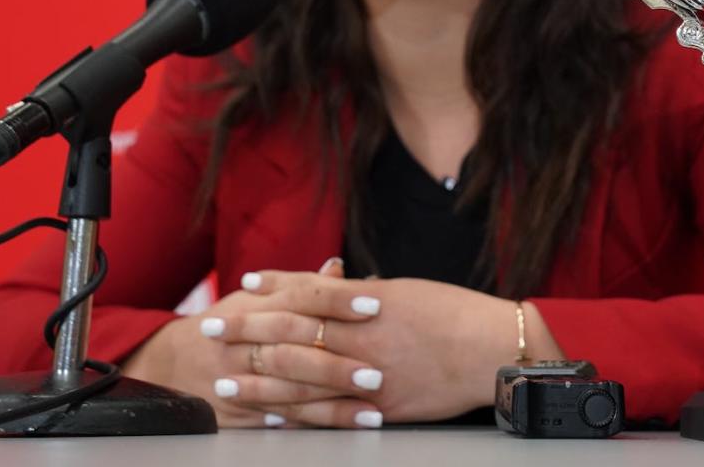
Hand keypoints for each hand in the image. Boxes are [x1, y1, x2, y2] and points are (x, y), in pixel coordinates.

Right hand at [122, 258, 385, 427]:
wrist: (170, 363)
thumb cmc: (227, 324)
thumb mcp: (255, 299)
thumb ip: (300, 286)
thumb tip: (338, 268)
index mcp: (257, 308)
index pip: (302, 299)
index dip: (338, 300)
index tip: (374, 305)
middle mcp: (247, 344)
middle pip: (295, 352)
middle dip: (337, 365)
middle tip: (377, 373)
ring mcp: (239, 380)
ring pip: (289, 393)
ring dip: (333, 405)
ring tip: (372, 411)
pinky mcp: (236, 413)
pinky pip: (276, 420)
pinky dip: (310, 423)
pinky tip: (341, 426)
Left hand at [205, 270, 562, 423]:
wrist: (494, 350)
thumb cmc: (455, 313)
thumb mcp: (406, 292)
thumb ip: (362, 295)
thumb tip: (327, 284)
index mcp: (369, 305)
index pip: (306, 294)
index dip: (271, 289)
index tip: (241, 285)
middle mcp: (363, 340)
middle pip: (291, 337)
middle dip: (246, 333)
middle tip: (209, 331)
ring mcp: (370, 378)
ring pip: (301, 382)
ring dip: (258, 384)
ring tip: (226, 384)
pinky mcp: (381, 408)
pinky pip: (330, 415)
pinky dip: (296, 416)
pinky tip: (271, 418)